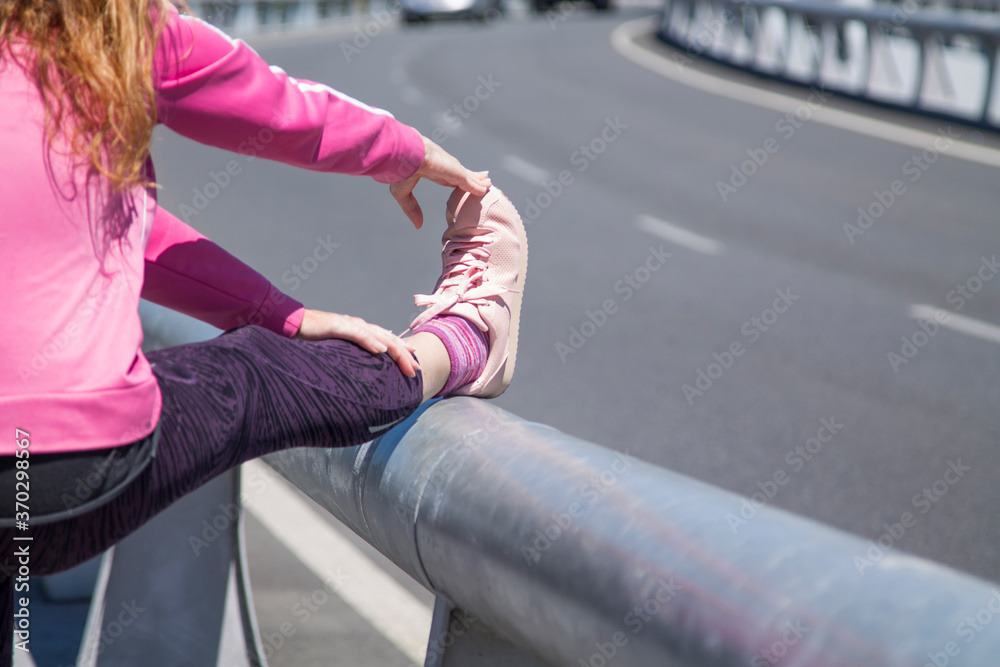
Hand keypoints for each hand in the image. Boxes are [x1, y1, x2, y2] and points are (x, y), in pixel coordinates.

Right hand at [294, 309, 419, 377]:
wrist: (292, 323)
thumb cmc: (313, 337)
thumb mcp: (337, 350)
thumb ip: (351, 355)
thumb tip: (361, 370)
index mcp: (360, 331)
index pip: (386, 341)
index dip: (402, 351)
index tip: (415, 364)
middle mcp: (359, 326)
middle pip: (388, 340)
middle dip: (405, 354)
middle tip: (417, 368)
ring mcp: (350, 325)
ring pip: (379, 337)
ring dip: (395, 350)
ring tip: (408, 361)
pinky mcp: (338, 326)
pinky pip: (359, 335)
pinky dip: (371, 342)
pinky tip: (381, 351)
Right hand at [389, 133, 490, 228]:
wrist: (404, 156)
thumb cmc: (400, 170)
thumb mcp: (403, 193)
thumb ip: (412, 209)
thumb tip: (418, 226)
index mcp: (431, 170)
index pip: (448, 178)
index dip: (456, 182)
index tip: (463, 185)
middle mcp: (443, 168)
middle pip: (462, 175)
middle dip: (472, 178)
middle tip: (482, 181)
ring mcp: (451, 169)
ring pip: (470, 176)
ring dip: (479, 180)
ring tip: (489, 183)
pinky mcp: (456, 172)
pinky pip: (471, 181)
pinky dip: (479, 185)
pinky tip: (486, 188)